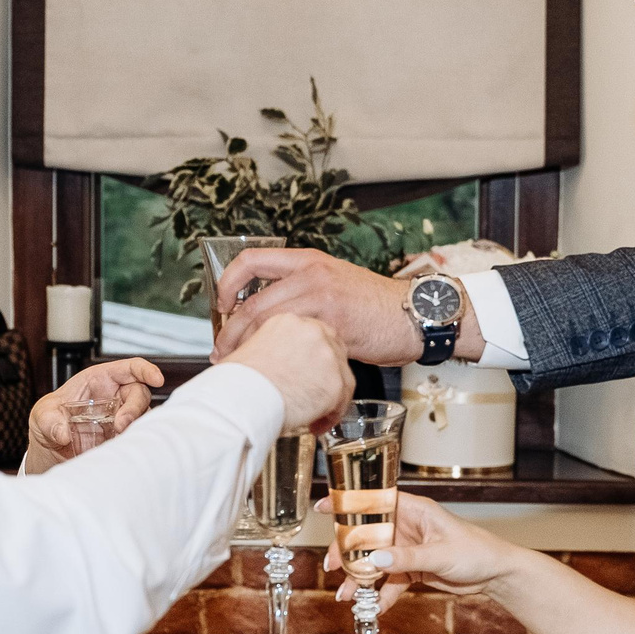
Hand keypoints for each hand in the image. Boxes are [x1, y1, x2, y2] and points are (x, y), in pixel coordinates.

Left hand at [25, 358, 162, 470]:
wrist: (49, 449)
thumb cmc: (48, 422)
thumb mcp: (42, 416)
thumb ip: (49, 422)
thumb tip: (62, 432)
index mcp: (99, 379)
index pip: (130, 368)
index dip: (146, 370)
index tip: (157, 379)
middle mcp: (115, 396)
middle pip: (140, 393)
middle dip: (135, 407)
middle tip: (121, 425)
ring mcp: (120, 417)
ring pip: (141, 416)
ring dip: (135, 426)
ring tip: (118, 438)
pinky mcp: (121, 437)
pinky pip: (136, 435)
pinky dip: (133, 440)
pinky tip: (120, 447)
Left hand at [212, 248, 425, 364]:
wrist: (414, 315)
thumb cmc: (374, 306)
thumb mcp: (334, 283)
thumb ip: (300, 291)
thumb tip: (264, 314)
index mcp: (307, 261)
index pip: (251, 261)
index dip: (227, 283)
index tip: (220, 306)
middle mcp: (311, 274)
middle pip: (252, 303)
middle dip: (229, 332)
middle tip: (222, 351)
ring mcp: (322, 298)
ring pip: (266, 325)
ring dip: (247, 348)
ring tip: (240, 365)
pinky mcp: (334, 325)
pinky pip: (293, 343)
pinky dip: (277, 360)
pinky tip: (274, 372)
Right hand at [220, 313, 354, 436]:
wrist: (238, 399)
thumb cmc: (235, 381)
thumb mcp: (248, 350)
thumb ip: (268, 350)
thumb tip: (272, 363)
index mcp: (290, 322)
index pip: (313, 336)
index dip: (310, 358)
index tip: (305, 371)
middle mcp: (313, 333)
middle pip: (333, 351)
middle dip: (324, 375)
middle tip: (312, 392)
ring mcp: (327, 357)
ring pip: (341, 377)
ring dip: (329, 397)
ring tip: (312, 412)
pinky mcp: (334, 383)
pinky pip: (341, 402)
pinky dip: (330, 415)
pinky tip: (314, 423)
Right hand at [320, 492, 525, 612]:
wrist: (496, 575)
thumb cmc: (477, 551)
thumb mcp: (441, 553)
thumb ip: (407, 557)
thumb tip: (376, 560)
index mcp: (414, 510)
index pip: (375, 500)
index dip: (348, 502)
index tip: (325, 507)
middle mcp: (407, 526)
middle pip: (367, 535)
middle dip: (348, 552)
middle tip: (333, 567)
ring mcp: (407, 549)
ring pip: (375, 561)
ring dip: (360, 578)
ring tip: (346, 596)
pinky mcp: (412, 569)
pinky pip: (390, 581)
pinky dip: (380, 595)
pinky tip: (372, 608)